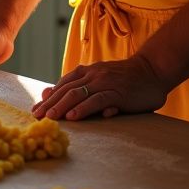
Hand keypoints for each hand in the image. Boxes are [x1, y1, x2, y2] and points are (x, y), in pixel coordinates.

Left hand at [32, 53, 168, 122]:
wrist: (152, 70)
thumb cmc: (125, 79)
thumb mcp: (100, 81)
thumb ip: (79, 87)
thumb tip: (50, 93)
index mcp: (87, 72)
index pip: (63, 85)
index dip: (48, 98)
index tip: (35, 111)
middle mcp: (93, 75)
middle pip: (67, 90)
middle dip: (50, 104)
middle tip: (37, 117)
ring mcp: (105, 82)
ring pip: (79, 94)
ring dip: (63, 106)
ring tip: (50, 117)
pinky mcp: (118, 92)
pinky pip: (98, 99)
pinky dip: (85, 108)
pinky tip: (74, 116)